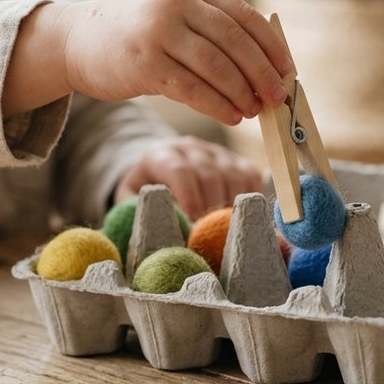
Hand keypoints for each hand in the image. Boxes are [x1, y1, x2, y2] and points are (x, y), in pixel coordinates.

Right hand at [5, 0, 294, 123]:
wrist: (75, 39)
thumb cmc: (134, 34)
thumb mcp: (172, 15)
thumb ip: (210, 30)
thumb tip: (263, 68)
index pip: (244, 15)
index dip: (271, 45)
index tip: (287, 70)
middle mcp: (175, 4)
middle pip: (235, 41)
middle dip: (262, 73)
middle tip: (277, 97)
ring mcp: (158, 32)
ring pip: (216, 67)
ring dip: (241, 92)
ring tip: (254, 111)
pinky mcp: (144, 63)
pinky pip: (192, 88)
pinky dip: (217, 105)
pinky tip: (230, 116)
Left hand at [114, 136, 261, 219]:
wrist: (162, 176)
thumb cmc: (146, 195)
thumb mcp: (132, 201)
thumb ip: (139, 211)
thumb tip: (156, 230)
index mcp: (161, 155)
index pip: (179, 170)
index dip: (189, 195)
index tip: (194, 220)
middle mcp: (191, 148)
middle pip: (210, 173)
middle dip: (212, 206)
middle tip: (211, 234)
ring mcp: (217, 153)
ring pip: (234, 174)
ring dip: (232, 205)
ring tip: (225, 230)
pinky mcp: (237, 161)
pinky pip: (251, 177)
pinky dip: (250, 198)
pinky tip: (242, 218)